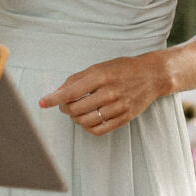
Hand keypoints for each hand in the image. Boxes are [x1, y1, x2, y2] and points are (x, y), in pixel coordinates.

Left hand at [38, 54, 164, 135]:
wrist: (153, 75)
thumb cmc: (124, 68)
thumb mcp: (100, 66)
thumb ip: (78, 78)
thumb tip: (58, 92)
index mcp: (102, 76)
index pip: (71, 92)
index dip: (53, 99)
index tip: (42, 102)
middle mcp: (110, 92)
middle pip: (75, 108)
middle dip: (65, 108)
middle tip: (65, 104)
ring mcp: (118, 106)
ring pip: (85, 121)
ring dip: (75, 118)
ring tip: (77, 112)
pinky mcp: (125, 117)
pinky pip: (99, 129)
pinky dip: (88, 127)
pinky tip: (87, 120)